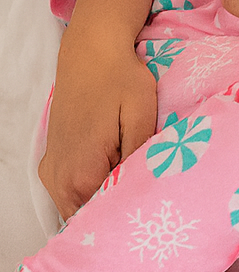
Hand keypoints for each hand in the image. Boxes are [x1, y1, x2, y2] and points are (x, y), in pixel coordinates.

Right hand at [39, 33, 156, 218]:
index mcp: (82, 173)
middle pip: (89, 219)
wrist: (91, 52)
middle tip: (148, 202)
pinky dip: (90, 192)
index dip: (130, 217)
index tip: (153, 211)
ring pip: (78, 208)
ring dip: (103, 203)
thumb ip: (139, 160)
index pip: (105, 219)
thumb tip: (144, 193)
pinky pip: (70, 193)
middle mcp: (59, 180)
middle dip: (116, 216)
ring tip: (134, 188)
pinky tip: (115, 177)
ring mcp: (52, 172)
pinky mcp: (53, 162)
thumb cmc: (119, 80)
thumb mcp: (142, 116)